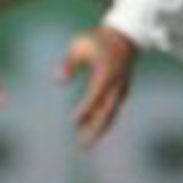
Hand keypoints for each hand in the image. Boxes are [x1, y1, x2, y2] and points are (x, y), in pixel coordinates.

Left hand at [59, 25, 136, 147]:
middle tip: (83, 146)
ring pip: (110, 114)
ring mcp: (121, 89)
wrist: (125, 36)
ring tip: (86, 143)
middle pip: (106, 112)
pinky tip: (94, 130)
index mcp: (106, 73)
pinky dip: (103, 121)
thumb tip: (56, 80)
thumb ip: (68, 64)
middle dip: (95, 130)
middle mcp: (116, 85)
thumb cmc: (97, 40)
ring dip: (99, 129)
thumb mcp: (79, 46)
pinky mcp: (121, 91)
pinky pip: (112, 110)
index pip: (94, 96)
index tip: (73, 122)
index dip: (85, 110)